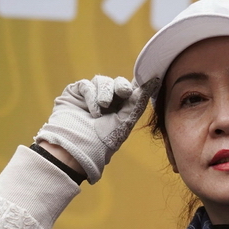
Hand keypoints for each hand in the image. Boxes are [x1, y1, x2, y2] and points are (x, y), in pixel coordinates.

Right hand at [35, 75, 160, 183]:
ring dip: (105, 92)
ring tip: (103, 107)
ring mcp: (90, 97)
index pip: (130, 90)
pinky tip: (93, 111)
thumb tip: (154, 81)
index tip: (146, 79)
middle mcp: (106, 102)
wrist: (77, 148)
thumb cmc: (104, 141)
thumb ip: (138, 101)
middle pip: (117, 82)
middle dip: (121, 86)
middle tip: (123, 92)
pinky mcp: (75, 94)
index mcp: (120, 109)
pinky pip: (86, 85)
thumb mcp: (125, 121)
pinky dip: (91, 95)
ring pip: (102, 81)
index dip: (137, 84)